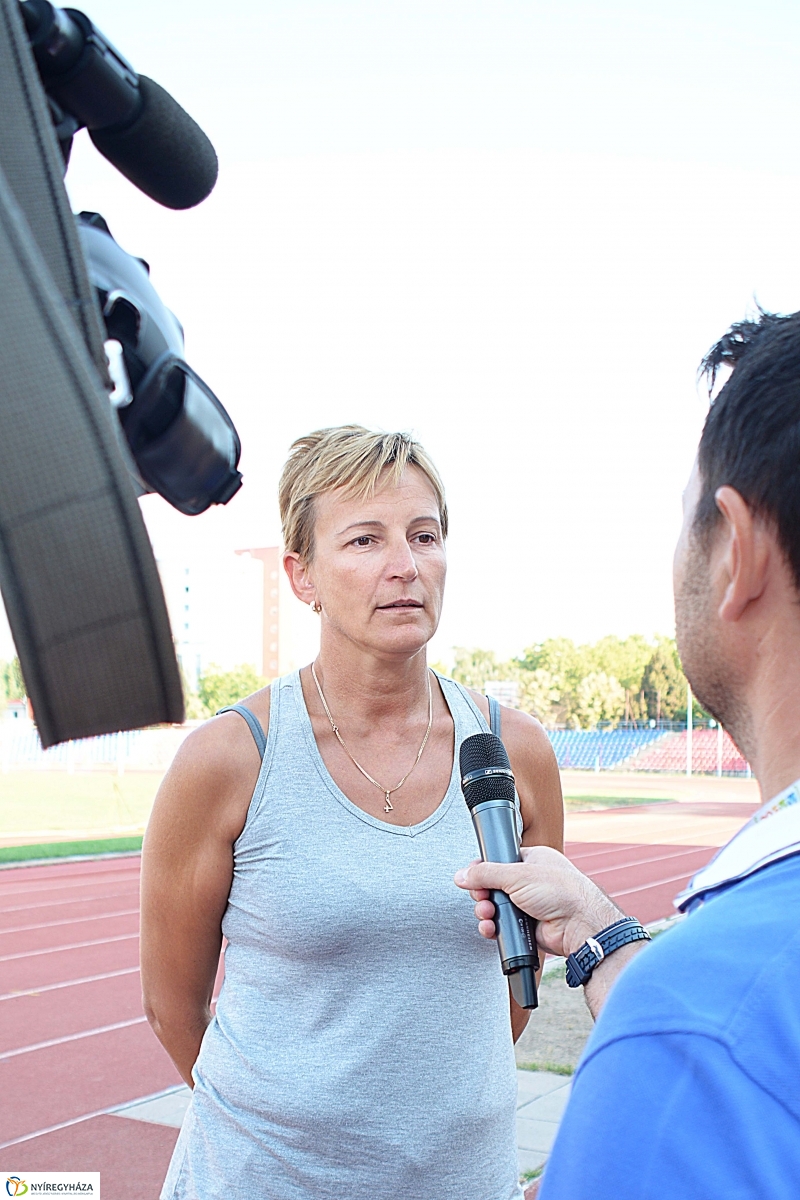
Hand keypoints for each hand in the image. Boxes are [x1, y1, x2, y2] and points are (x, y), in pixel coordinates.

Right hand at [454, 845, 624, 959]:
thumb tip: (462, 875)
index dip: (483, 869)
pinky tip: (491, 928)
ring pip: (496, 907)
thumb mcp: (517, 875)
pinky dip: (494, 928)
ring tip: (487, 915)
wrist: (580, 926)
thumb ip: (486, 873)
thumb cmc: (561, 892)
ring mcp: (529, 904)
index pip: (499, 860)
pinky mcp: (527, 925)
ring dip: (487, 912)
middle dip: (483, 895)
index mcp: (532, 859)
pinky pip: (503, 926)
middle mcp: (530, 881)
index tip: (472, 877)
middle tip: (482, 899)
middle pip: (493, 886)